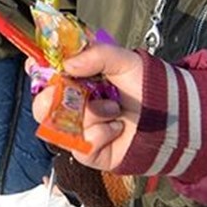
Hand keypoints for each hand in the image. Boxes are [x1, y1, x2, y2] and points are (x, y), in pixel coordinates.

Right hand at [31, 44, 145, 171]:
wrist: (171, 118)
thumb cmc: (149, 88)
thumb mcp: (124, 60)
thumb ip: (97, 55)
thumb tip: (68, 64)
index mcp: (79, 80)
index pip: (47, 74)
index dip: (37, 70)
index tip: (35, 65)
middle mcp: (76, 105)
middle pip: (43, 106)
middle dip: (49, 99)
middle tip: (60, 92)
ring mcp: (81, 129)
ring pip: (62, 126)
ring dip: (88, 114)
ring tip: (113, 108)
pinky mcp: (90, 151)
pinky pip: (82, 144)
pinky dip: (101, 133)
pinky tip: (117, 127)